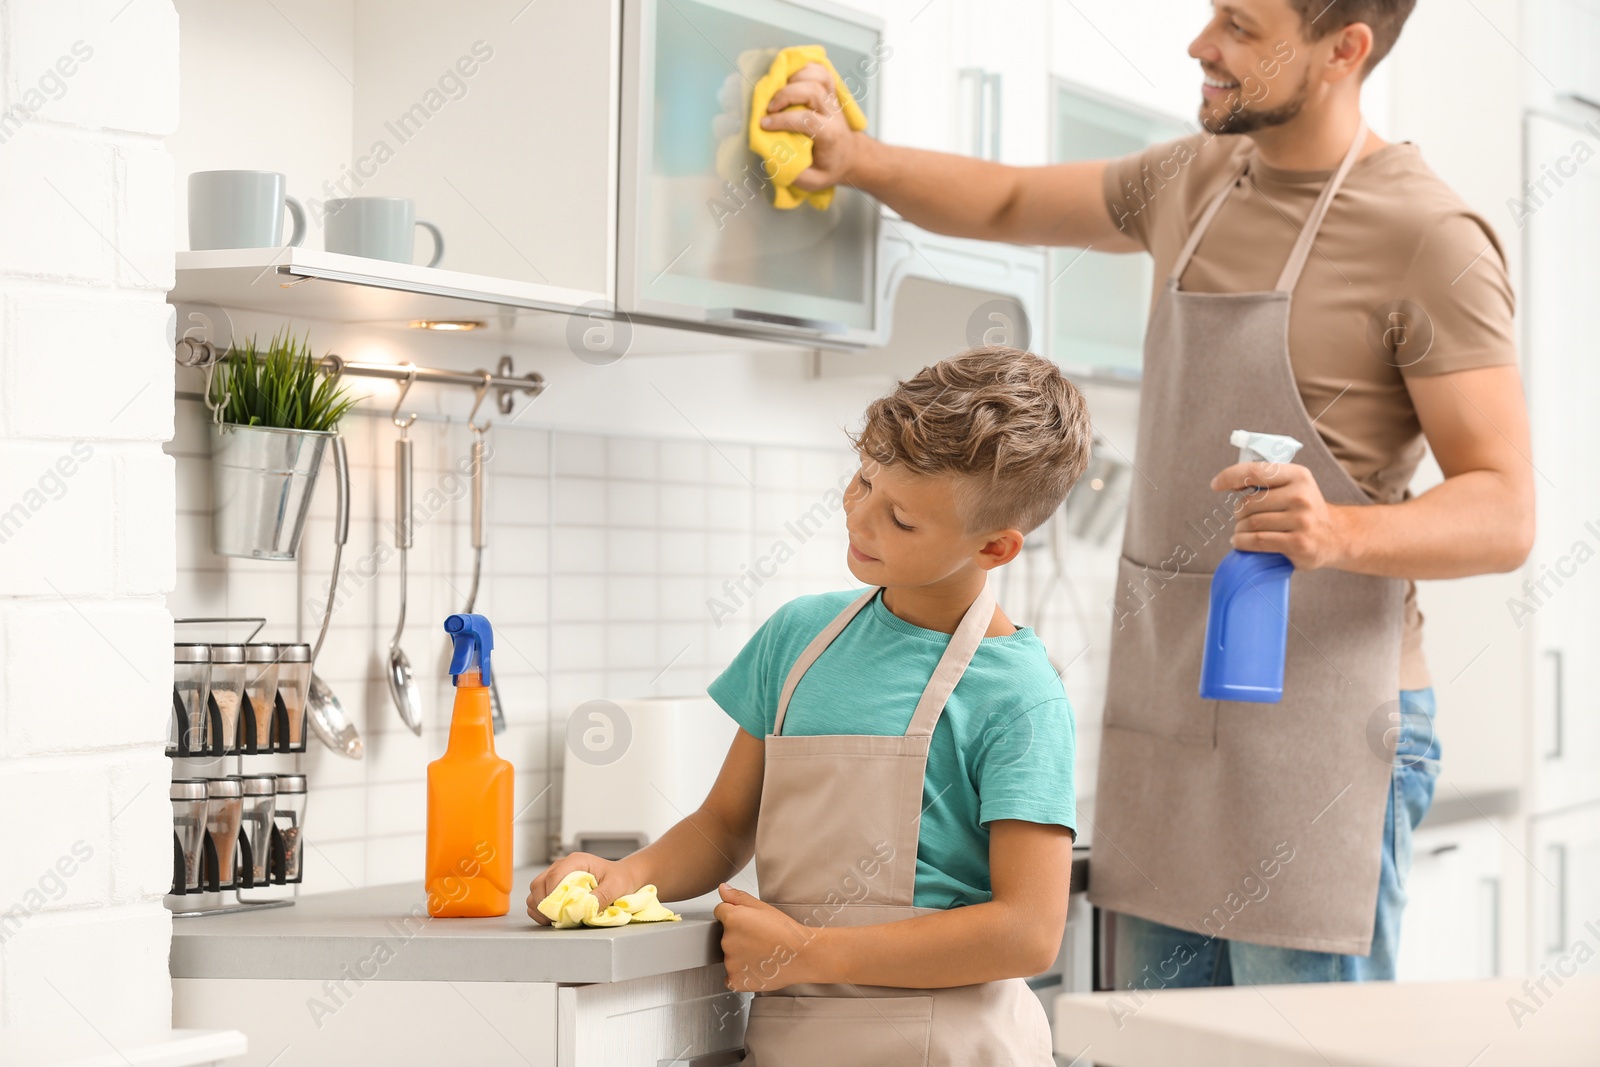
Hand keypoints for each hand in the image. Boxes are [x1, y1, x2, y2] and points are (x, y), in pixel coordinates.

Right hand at [525, 852, 637, 924]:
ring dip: (541, 908)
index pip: (554, 876)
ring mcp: (556, 876)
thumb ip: (602, 897)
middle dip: (545, 904)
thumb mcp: (616, 887)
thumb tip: (585, 908)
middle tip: (558, 919)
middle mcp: (562, 866)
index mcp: (576, 861)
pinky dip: (541, 911)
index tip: (560, 912)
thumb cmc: (619, 878)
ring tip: (556, 919)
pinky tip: (554, 918)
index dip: (553, 896)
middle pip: (539, 884)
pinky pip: (538, 899)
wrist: (621, 877)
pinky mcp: (554, 887)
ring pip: (535, 892)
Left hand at [714, 883, 824, 991]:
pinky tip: (757, 969)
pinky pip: (731, 978)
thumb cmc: (787, 932)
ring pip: (730, 957)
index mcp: (732, 919)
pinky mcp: (736, 980)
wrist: (803, 956)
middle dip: (739, 937)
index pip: (720, 913)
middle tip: (760, 939)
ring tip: (762, 954)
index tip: (748, 924)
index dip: (735, 916)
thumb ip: (738, 897)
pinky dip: (741, 975)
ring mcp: (731, 963)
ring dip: (740, 957)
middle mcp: (727, 941)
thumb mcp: (763, 907)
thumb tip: (722, 889)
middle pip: (726, 936)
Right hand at [758, 62, 865, 189]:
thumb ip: (793, 173)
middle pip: (813, 91)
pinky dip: (803, 69)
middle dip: (787, 95)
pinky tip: (790, 78)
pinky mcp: (830, 90)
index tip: (764, 124)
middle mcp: (833, 113)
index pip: (808, 120)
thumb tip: (771, 158)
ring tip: (779, 91)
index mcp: (830, 135)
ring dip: (794, 78)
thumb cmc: (828, 167)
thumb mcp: (813, 181)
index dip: (784, 120)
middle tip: (770, 108)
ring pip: (818, 75)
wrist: (849, 154)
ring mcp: (832, 99)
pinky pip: (819, 70)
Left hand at [1209, 461, 1351, 569]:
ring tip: (1242, 531)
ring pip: (1251, 523)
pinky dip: (1242, 542)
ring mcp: (1301, 521)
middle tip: (1242, 518)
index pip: (1255, 472)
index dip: (1229, 476)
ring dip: (1239, 529)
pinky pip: (1257, 540)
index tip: (1216, 485)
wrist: (1335, 536)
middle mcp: (1301, 496)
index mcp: (1298, 476)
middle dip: (1238, 512)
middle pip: (1248, 503)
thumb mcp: (1293, 486)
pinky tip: (1240, 542)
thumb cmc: (1303, 510)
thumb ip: (1266, 481)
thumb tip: (1228, 482)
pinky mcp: (1298, 543)